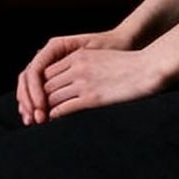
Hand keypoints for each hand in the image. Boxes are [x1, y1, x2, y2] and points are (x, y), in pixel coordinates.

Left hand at [17, 27, 135, 124]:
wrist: (147, 68)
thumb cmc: (127, 65)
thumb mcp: (99, 58)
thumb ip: (82, 64)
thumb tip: (72, 78)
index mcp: (77, 56)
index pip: (47, 72)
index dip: (38, 87)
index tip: (36, 98)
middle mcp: (76, 68)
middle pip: (45, 85)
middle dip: (36, 100)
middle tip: (31, 113)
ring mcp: (83, 82)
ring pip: (51, 98)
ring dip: (43, 111)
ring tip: (39, 121)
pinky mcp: (91, 97)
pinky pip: (64, 108)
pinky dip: (55, 116)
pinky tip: (53, 121)